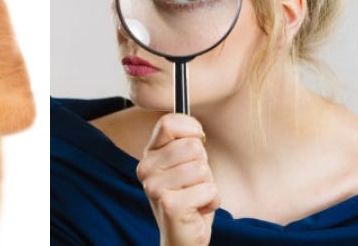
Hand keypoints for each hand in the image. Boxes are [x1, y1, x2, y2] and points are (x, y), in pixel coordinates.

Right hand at [137, 114, 220, 245]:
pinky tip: (198, 209)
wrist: (182, 237)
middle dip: (204, 164)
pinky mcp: (169, 205)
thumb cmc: (189, 197)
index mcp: (149, 154)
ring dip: (208, 184)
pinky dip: (212, 200)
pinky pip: (208, 189)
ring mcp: (154, 187)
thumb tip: (196, 128)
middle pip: (192, 146)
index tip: (199, 139)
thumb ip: (186, 142)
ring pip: (202, 168)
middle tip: (194, 182)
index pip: (168, 123)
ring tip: (196, 196)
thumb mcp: (186, 164)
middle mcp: (146, 169)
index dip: (191, 128)